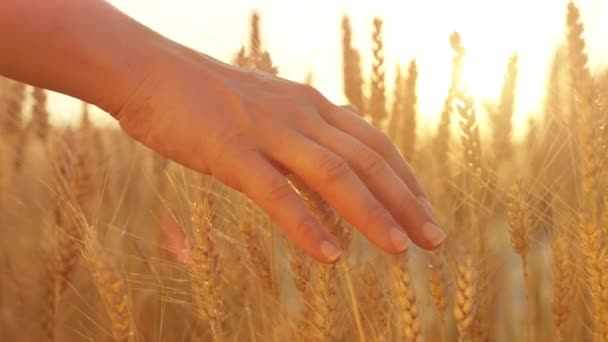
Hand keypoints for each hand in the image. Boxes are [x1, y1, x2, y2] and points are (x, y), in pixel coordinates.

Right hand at [113, 48, 445, 262]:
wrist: (151, 72)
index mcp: (310, 105)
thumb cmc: (207, 95)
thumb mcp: (268, 106)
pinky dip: (307, 226)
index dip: (405, 179)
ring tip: (400, 252)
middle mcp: (301, 116)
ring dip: (372, 216)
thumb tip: (326, 153)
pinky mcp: (232, 152)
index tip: (424, 210)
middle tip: (435, 239)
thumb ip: (300, 129)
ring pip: (334, 176)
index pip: (374, 143)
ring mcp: (269, 132)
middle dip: (406, 202)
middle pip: (367, 162)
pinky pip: (277, 194)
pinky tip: (330, 256)